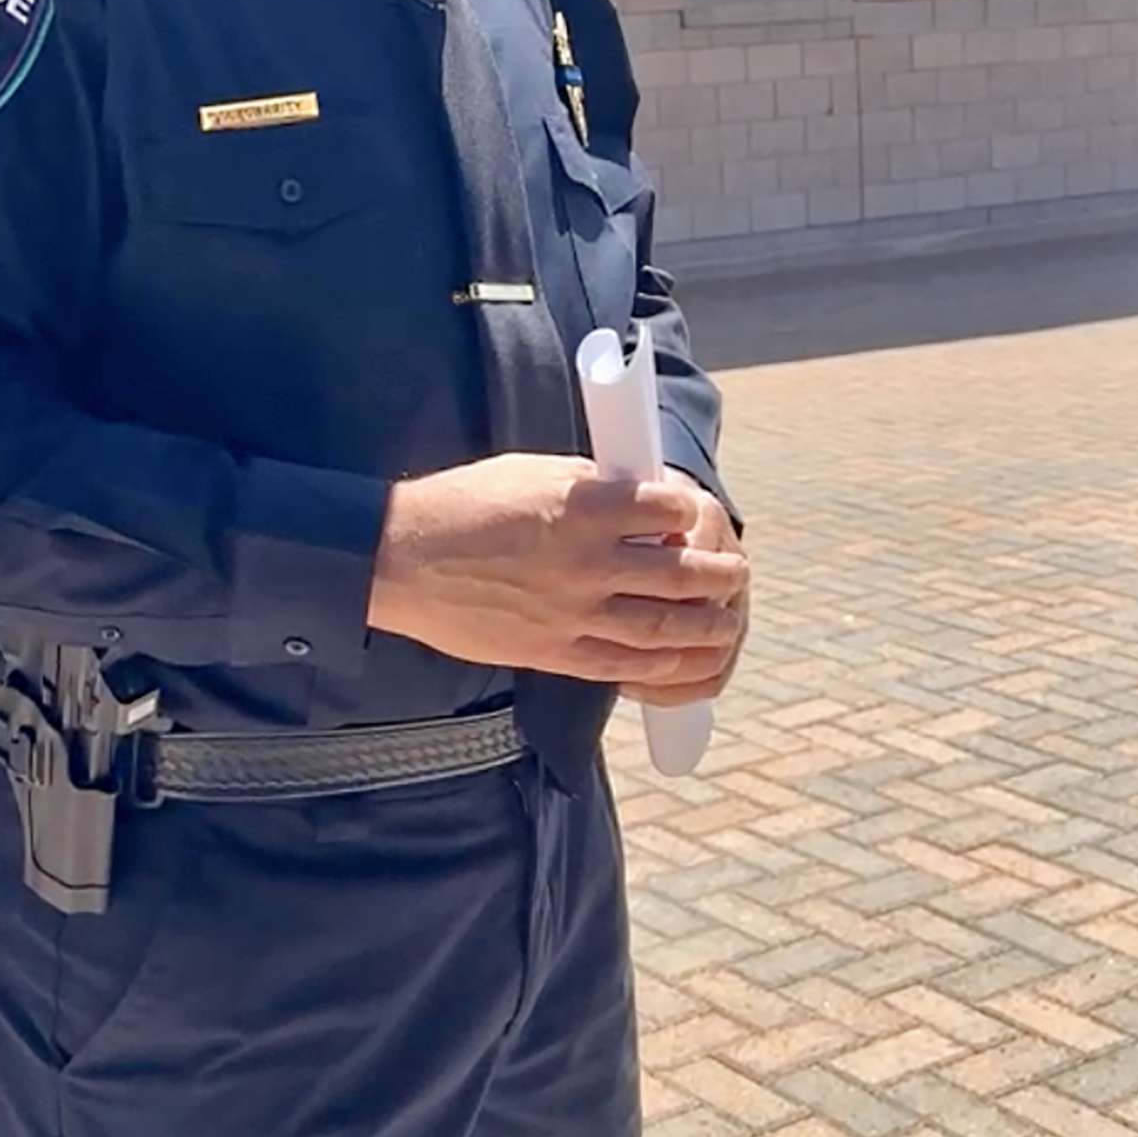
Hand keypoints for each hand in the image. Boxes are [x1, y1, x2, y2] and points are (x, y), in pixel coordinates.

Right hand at [367, 452, 748, 690]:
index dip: (691, 511)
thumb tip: (638, 496)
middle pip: (682, 573)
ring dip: (706, 623)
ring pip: (664, 626)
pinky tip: (681, 655)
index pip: (669, 508)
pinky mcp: (554, 651)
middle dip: (720, 575)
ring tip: (724, 618)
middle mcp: (586, 562)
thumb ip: (592, 486)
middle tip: (735, 572)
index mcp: (583, 506)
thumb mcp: (533, 472)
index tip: (695, 515)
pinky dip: (662, 662)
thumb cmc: (463, 505)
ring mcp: (572, 612)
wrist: (402, 559)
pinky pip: (624, 664)